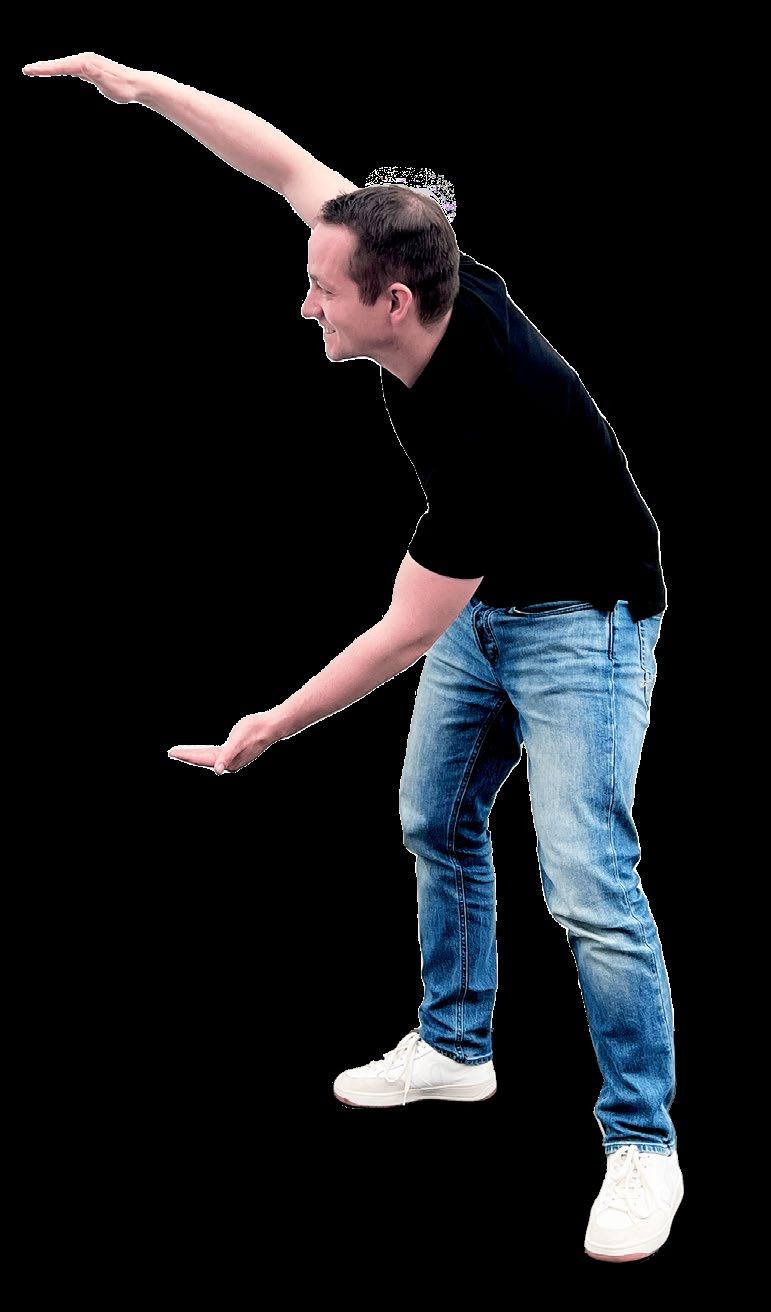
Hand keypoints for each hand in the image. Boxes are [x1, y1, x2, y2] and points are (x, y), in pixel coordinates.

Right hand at [21, 51, 145, 104]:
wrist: (137, 85)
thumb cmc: (123, 87)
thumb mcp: (108, 83)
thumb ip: (95, 74)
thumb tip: (84, 64)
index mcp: (85, 62)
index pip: (61, 66)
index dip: (45, 69)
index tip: (30, 70)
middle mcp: (85, 60)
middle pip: (59, 64)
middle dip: (43, 67)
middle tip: (26, 70)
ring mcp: (88, 64)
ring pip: (64, 66)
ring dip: (50, 68)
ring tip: (35, 70)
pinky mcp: (91, 69)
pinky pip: (71, 69)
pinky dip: (61, 69)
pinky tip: (56, 71)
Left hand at [167, 712, 279, 774]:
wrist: (270, 727)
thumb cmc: (254, 731)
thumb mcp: (237, 741)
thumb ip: (227, 756)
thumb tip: (218, 771)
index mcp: (226, 761)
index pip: (200, 759)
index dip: (185, 756)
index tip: (171, 752)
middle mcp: (228, 763)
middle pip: (202, 760)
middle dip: (187, 756)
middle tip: (171, 752)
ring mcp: (231, 759)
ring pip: (207, 758)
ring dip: (194, 755)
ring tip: (182, 753)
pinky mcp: (234, 752)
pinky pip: (214, 754)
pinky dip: (205, 753)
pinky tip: (201, 751)